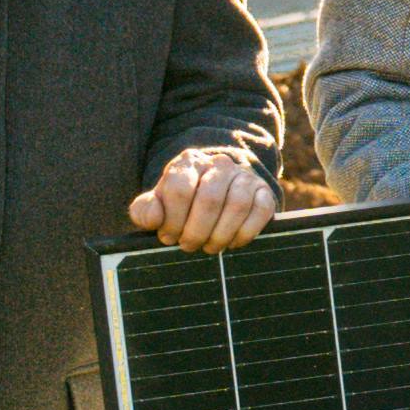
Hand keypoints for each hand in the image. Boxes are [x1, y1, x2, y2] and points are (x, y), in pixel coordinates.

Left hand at [130, 141, 278, 253]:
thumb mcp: (159, 204)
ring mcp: (245, 176)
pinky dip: (245, 233)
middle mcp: (219, 164)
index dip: (173, 220)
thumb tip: (155, 219)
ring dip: (221, 235)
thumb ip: (145, 210)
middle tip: (189, 246)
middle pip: (209, 200)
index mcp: (189, 163)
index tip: (169, 237)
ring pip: (237, 206)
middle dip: (196, 231)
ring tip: (210, 246)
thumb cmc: (182, 202)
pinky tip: (232, 243)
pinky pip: (261, 211)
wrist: (218, 191)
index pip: (180, 189)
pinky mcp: (264, 191)